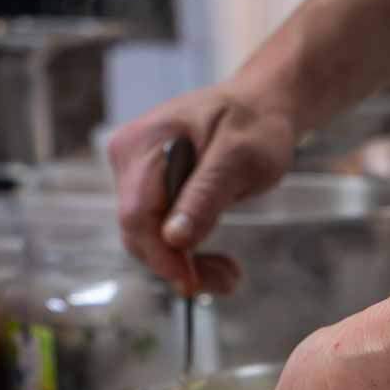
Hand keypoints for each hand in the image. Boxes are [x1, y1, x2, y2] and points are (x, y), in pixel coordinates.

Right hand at [108, 84, 295, 294]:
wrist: (259, 106)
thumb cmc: (253, 124)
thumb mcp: (238, 158)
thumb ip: (205, 196)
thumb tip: (174, 238)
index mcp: (142, 146)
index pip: (137, 215)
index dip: (162, 256)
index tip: (193, 283)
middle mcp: (129, 161)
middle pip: (140, 234)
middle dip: (180, 266)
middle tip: (229, 280)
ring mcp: (137, 176)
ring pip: (151, 241)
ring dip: (188, 266)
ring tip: (230, 275)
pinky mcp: (152, 192)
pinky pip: (161, 234)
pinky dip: (189, 255)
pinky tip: (219, 262)